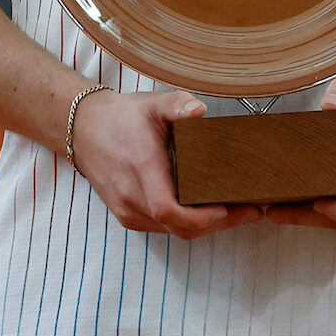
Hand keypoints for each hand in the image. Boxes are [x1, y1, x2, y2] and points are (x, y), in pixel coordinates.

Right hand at [69, 89, 262, 239]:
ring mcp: (128, 210)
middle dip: (219, 224)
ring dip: (205, 226)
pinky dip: (187, 224)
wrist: (83, 130)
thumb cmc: (122, 117)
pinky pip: (162, 227)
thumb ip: (177, 105)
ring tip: (238, 211)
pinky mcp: (127, 214)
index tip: (230, 208)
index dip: (202, 217)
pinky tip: (209, 211)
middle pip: (179, 227)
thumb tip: (199, 110)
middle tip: (252, 211)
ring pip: (172, 231)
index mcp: (142, 171)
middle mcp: (133, 198)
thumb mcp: (152, 104)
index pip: (170, 210)